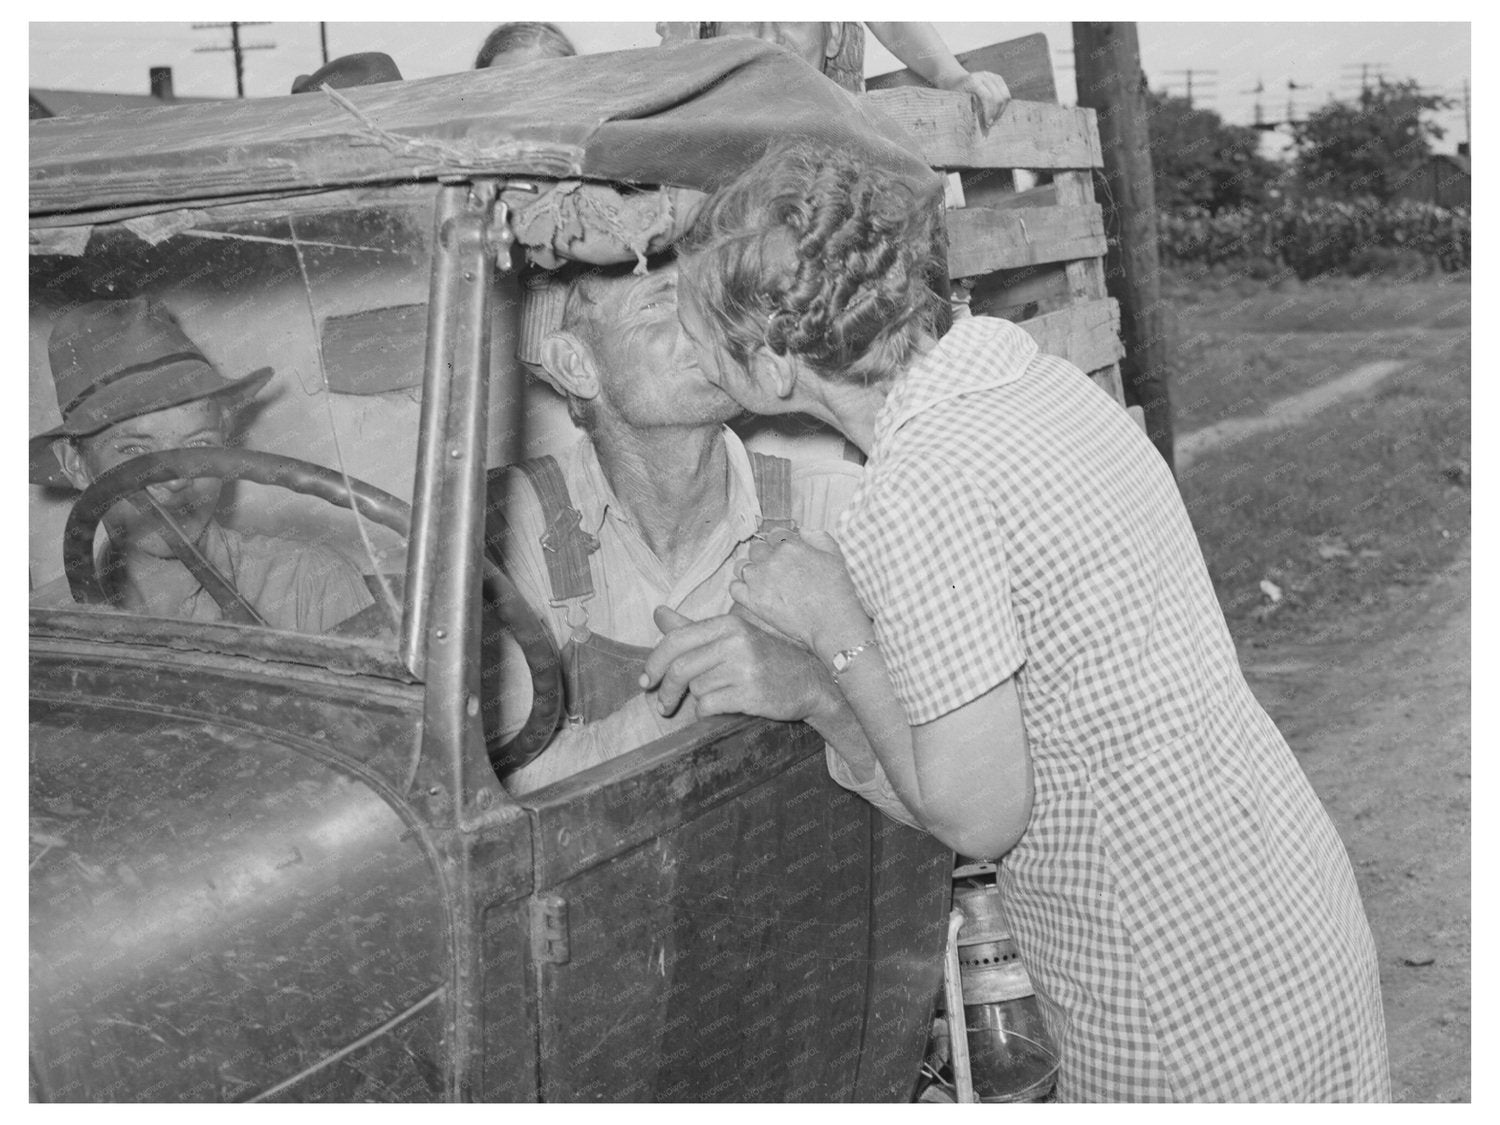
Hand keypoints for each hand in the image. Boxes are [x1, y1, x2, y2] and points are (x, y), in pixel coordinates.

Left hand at [641, 606, 837, 722]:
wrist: (810, 681)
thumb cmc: (766, 657)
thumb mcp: (732, 636)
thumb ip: (692, 628)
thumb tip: (657, 613)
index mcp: (727, 624)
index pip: (676, 640)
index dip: (654, 662)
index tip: (645, 681)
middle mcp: (735, 641)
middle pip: (680, 668)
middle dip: (666, 691)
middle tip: (663, 705)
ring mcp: (744, 667)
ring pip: (696, 689)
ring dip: (700, 698)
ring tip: (720, 695)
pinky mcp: (751, 693)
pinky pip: (710, 706)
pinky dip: (709, 712)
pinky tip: (725, 706)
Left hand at [730, 529, 870, 658]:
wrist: (831, 622)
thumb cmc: (837, 591)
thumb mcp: (834, 555)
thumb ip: (817, 536)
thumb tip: (802, 530)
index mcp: (790, 546)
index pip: (774, 534)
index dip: (778, 543)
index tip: (782, 552)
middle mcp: (771, 559)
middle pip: (756, 549)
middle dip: (764, 556)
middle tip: (774, 569)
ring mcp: (759, 580)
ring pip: (741, 566)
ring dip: (749, 570)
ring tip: (761, 580)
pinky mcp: (752, 600)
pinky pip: (734, 587)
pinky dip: (740, 588)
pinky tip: (752, 592)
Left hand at [941, 70, 1009, 127]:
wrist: (956, 81)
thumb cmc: (955, 96)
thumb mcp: (958, 102)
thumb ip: (968, 111)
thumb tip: (980, 130)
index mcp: (973, 81)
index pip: (987, 97)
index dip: (989, 112)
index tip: (987, 124)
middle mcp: (984, 76)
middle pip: (997, 96)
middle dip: (996, 113)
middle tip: (991, 124)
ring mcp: (992, 75)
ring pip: (1004, 94)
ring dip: (1001, 110)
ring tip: (995, 120)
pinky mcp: (997, 78)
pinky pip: (1006, 92)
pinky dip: (1003, 104)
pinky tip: (997, 113)